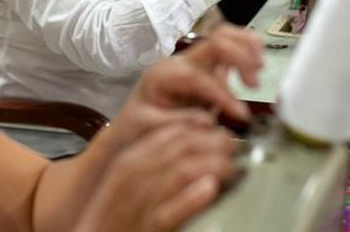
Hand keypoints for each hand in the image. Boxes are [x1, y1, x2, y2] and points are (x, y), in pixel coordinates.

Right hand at [74, 124, 236, 231]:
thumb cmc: (113, 218)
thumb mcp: (129, 181)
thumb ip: (155, 162)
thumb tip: (192, 151)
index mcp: (130, 160)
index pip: (171, 132)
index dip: (202, 128)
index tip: (222, 130)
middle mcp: (133, 175)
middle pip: (181, 146)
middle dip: (214, 143)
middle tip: (235, 148)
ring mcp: (139, 201)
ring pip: (182, 170)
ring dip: (213, 165)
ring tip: (232, 168)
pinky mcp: (147, 227)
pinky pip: (172, 209)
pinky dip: (193, 198)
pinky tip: (211, 189)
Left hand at [101, 26, 262, 152]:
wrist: (132, 123)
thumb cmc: (138, 125)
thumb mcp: (150, 128)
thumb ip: (178, 124)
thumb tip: (208, 120)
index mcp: (164, 75)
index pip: (200, 77)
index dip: (223, 94)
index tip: (241, 114)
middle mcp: (180, 62)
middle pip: (216, 41)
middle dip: (240, 57)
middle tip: (253, 84)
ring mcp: (194, 61)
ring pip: (224, 36)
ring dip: (246, 48)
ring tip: (258, 70)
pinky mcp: (205, 67)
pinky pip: (228, 47)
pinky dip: (245, 50)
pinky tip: (255, 67)